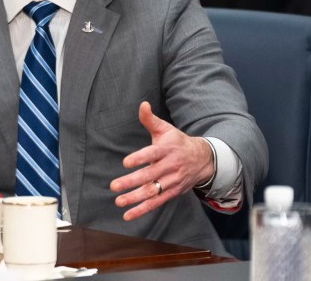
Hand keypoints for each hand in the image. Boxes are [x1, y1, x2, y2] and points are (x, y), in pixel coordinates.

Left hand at [109, 101, 213, 220]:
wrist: (203, 160)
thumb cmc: (177, 142)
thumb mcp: (166, 129)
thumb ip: (150, 119)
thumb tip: (142, 104)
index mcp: (166, 150)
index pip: (152, 154)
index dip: (140, 158)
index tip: (126, 162)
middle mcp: (169, 167)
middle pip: (149, 176)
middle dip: (131, 182)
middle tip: (114, 186)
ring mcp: (171, 181)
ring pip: (152, 192)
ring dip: (135, 199)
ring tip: (118, 201)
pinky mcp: (172, 193)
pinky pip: (156, 203)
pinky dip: (143, 210)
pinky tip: (128, 214)